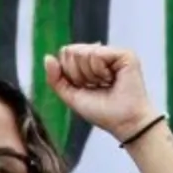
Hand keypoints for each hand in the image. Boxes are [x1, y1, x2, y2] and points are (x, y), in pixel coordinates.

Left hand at [43, 44, 157, 141]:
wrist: (124, 122)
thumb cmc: (101, 112)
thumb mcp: (71, 95)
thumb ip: (55, 78)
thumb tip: (47, 57)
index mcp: (88, 62)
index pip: (65, 53)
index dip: (70, 73)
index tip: (85, 87)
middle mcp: (101, 54)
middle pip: (71, 50)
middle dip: (78, 74)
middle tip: (96, 86)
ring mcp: (113, 53)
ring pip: (82, 52)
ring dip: (90, 75)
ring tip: (105, 84)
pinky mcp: (124, 54)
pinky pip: (96, 54)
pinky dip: (100, 71)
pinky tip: (112, 79)